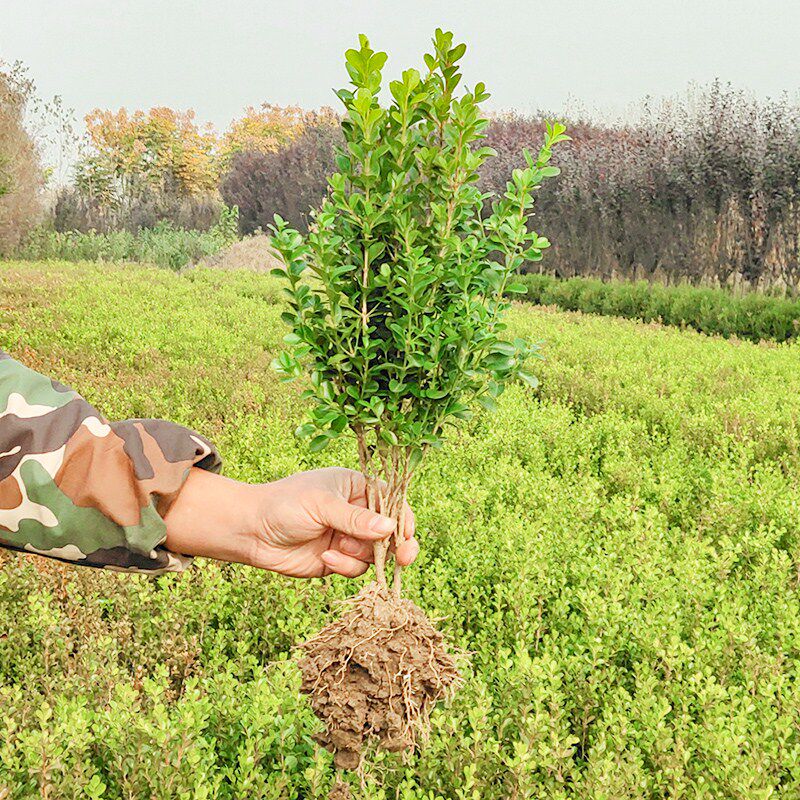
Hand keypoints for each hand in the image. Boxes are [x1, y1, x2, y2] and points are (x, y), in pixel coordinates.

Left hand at [164, 467, 418, 578]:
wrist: (250, 531)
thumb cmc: (284, 505)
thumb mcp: (321, 505)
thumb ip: (355, 518)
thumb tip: (390, 527)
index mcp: (355, 487)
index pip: (391, 501)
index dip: (403, 517)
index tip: (407, 534)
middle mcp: (356, 512)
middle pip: (390, 530)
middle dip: (397, 544)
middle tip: (404, 558)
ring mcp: (348, 537)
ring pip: (375, 552)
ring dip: (361, 555)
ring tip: (336, 550)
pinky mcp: (338, 560)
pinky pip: (357, 568)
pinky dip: (345, 567)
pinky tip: (325, 559)